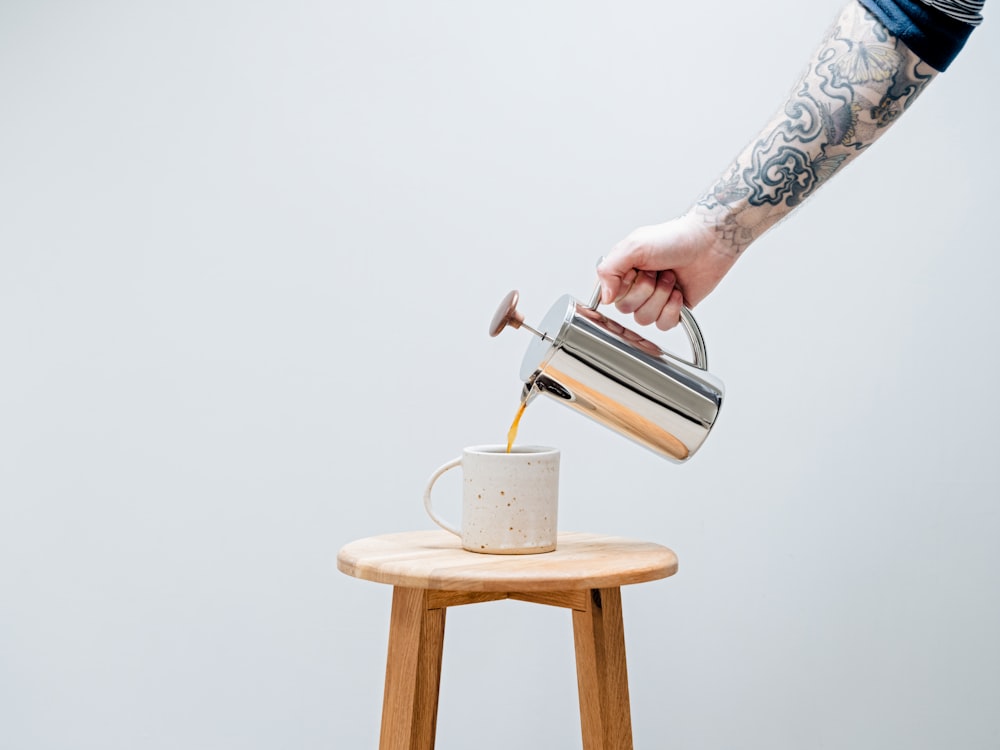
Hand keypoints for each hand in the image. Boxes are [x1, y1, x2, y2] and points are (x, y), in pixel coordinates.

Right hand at [597, 213, 738, 329]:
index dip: (625, 287)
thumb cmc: (674, 238)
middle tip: (657, 272)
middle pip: (627, 310)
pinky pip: (663, 325)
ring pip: (645, 319)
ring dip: (660, 298)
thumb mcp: (633, 246)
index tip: (636, 271)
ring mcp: (655, 300)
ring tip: (670, 279)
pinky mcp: (673, 310)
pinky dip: (672, 309)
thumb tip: (604, 298)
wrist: (708, 242)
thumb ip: (608, 270)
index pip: (611, 297)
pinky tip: (678, 293)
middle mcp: (637, 287)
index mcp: (623, 272)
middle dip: (646, 291)